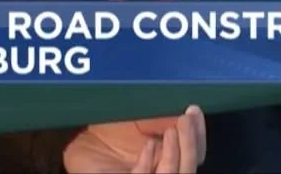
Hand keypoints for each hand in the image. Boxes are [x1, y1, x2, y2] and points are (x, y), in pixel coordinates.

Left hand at [63, 105, 206, 172]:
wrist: (82, 141)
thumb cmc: (110, 129)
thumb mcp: (141, 118)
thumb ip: (163, 119)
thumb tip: (188, 113)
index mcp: (169, 154)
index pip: (195, 152)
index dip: (198, 135)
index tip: (194, 112)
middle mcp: (162, 169)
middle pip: (189, 167)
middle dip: (191, 143)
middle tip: (186, 118)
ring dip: (176, 154)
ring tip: (171, 129)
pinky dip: (148, 164)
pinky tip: (147, 145)